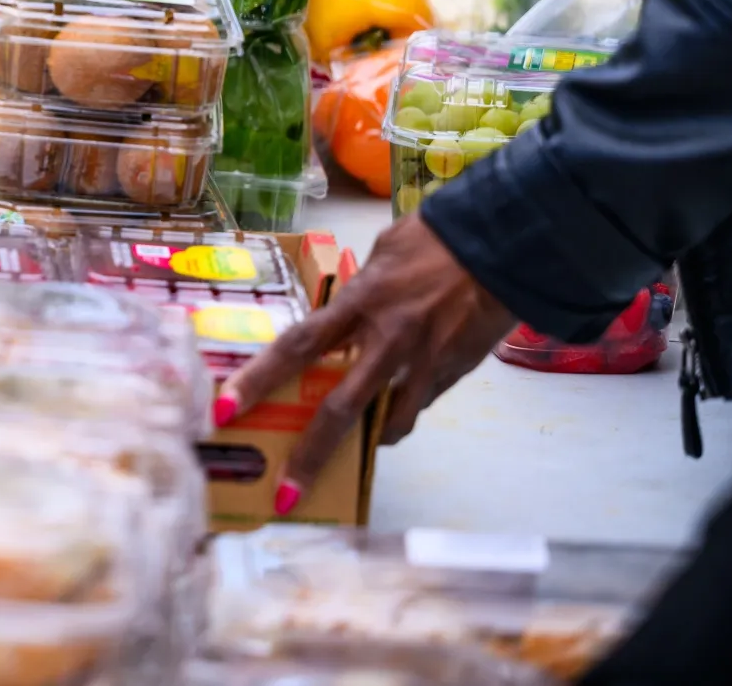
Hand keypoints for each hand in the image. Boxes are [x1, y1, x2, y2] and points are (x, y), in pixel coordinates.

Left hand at [213, 211, 515, 515]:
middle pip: (340, 408)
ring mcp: (424, 364)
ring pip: (386, 423)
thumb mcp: (382, 254)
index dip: (258, 380)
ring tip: (343, 461)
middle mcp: (389, 340)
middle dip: (310, 456)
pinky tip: (387, 422)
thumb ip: (356, 290)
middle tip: (285, 494)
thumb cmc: (436, 238)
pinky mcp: (453, 375)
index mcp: (361, 303)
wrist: (505, 243)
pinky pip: (416, 408)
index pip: (298, 347)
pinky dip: (397, 420)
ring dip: (360, 447)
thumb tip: (338, 308)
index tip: (226, 410)